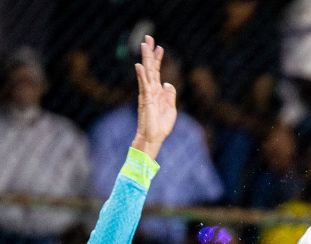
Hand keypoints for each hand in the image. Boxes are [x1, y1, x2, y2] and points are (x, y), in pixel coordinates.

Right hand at [130, 37, 177, 159]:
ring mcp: (147, 93)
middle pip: (151, 67)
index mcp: (158, 92)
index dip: (159, 59)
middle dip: (150, 52)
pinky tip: (139, 65)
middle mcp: (151, 90)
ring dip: (146, 58)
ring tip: (144, 45)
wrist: (153, 138)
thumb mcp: (171, 108)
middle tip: (148, 38)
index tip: (160, 47)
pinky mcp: (146, 99)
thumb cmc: (161, 126)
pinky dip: (141, 75)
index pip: (158, 72)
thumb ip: (170, 95)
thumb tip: (168, 84)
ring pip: (146, 72)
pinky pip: (143, 84)